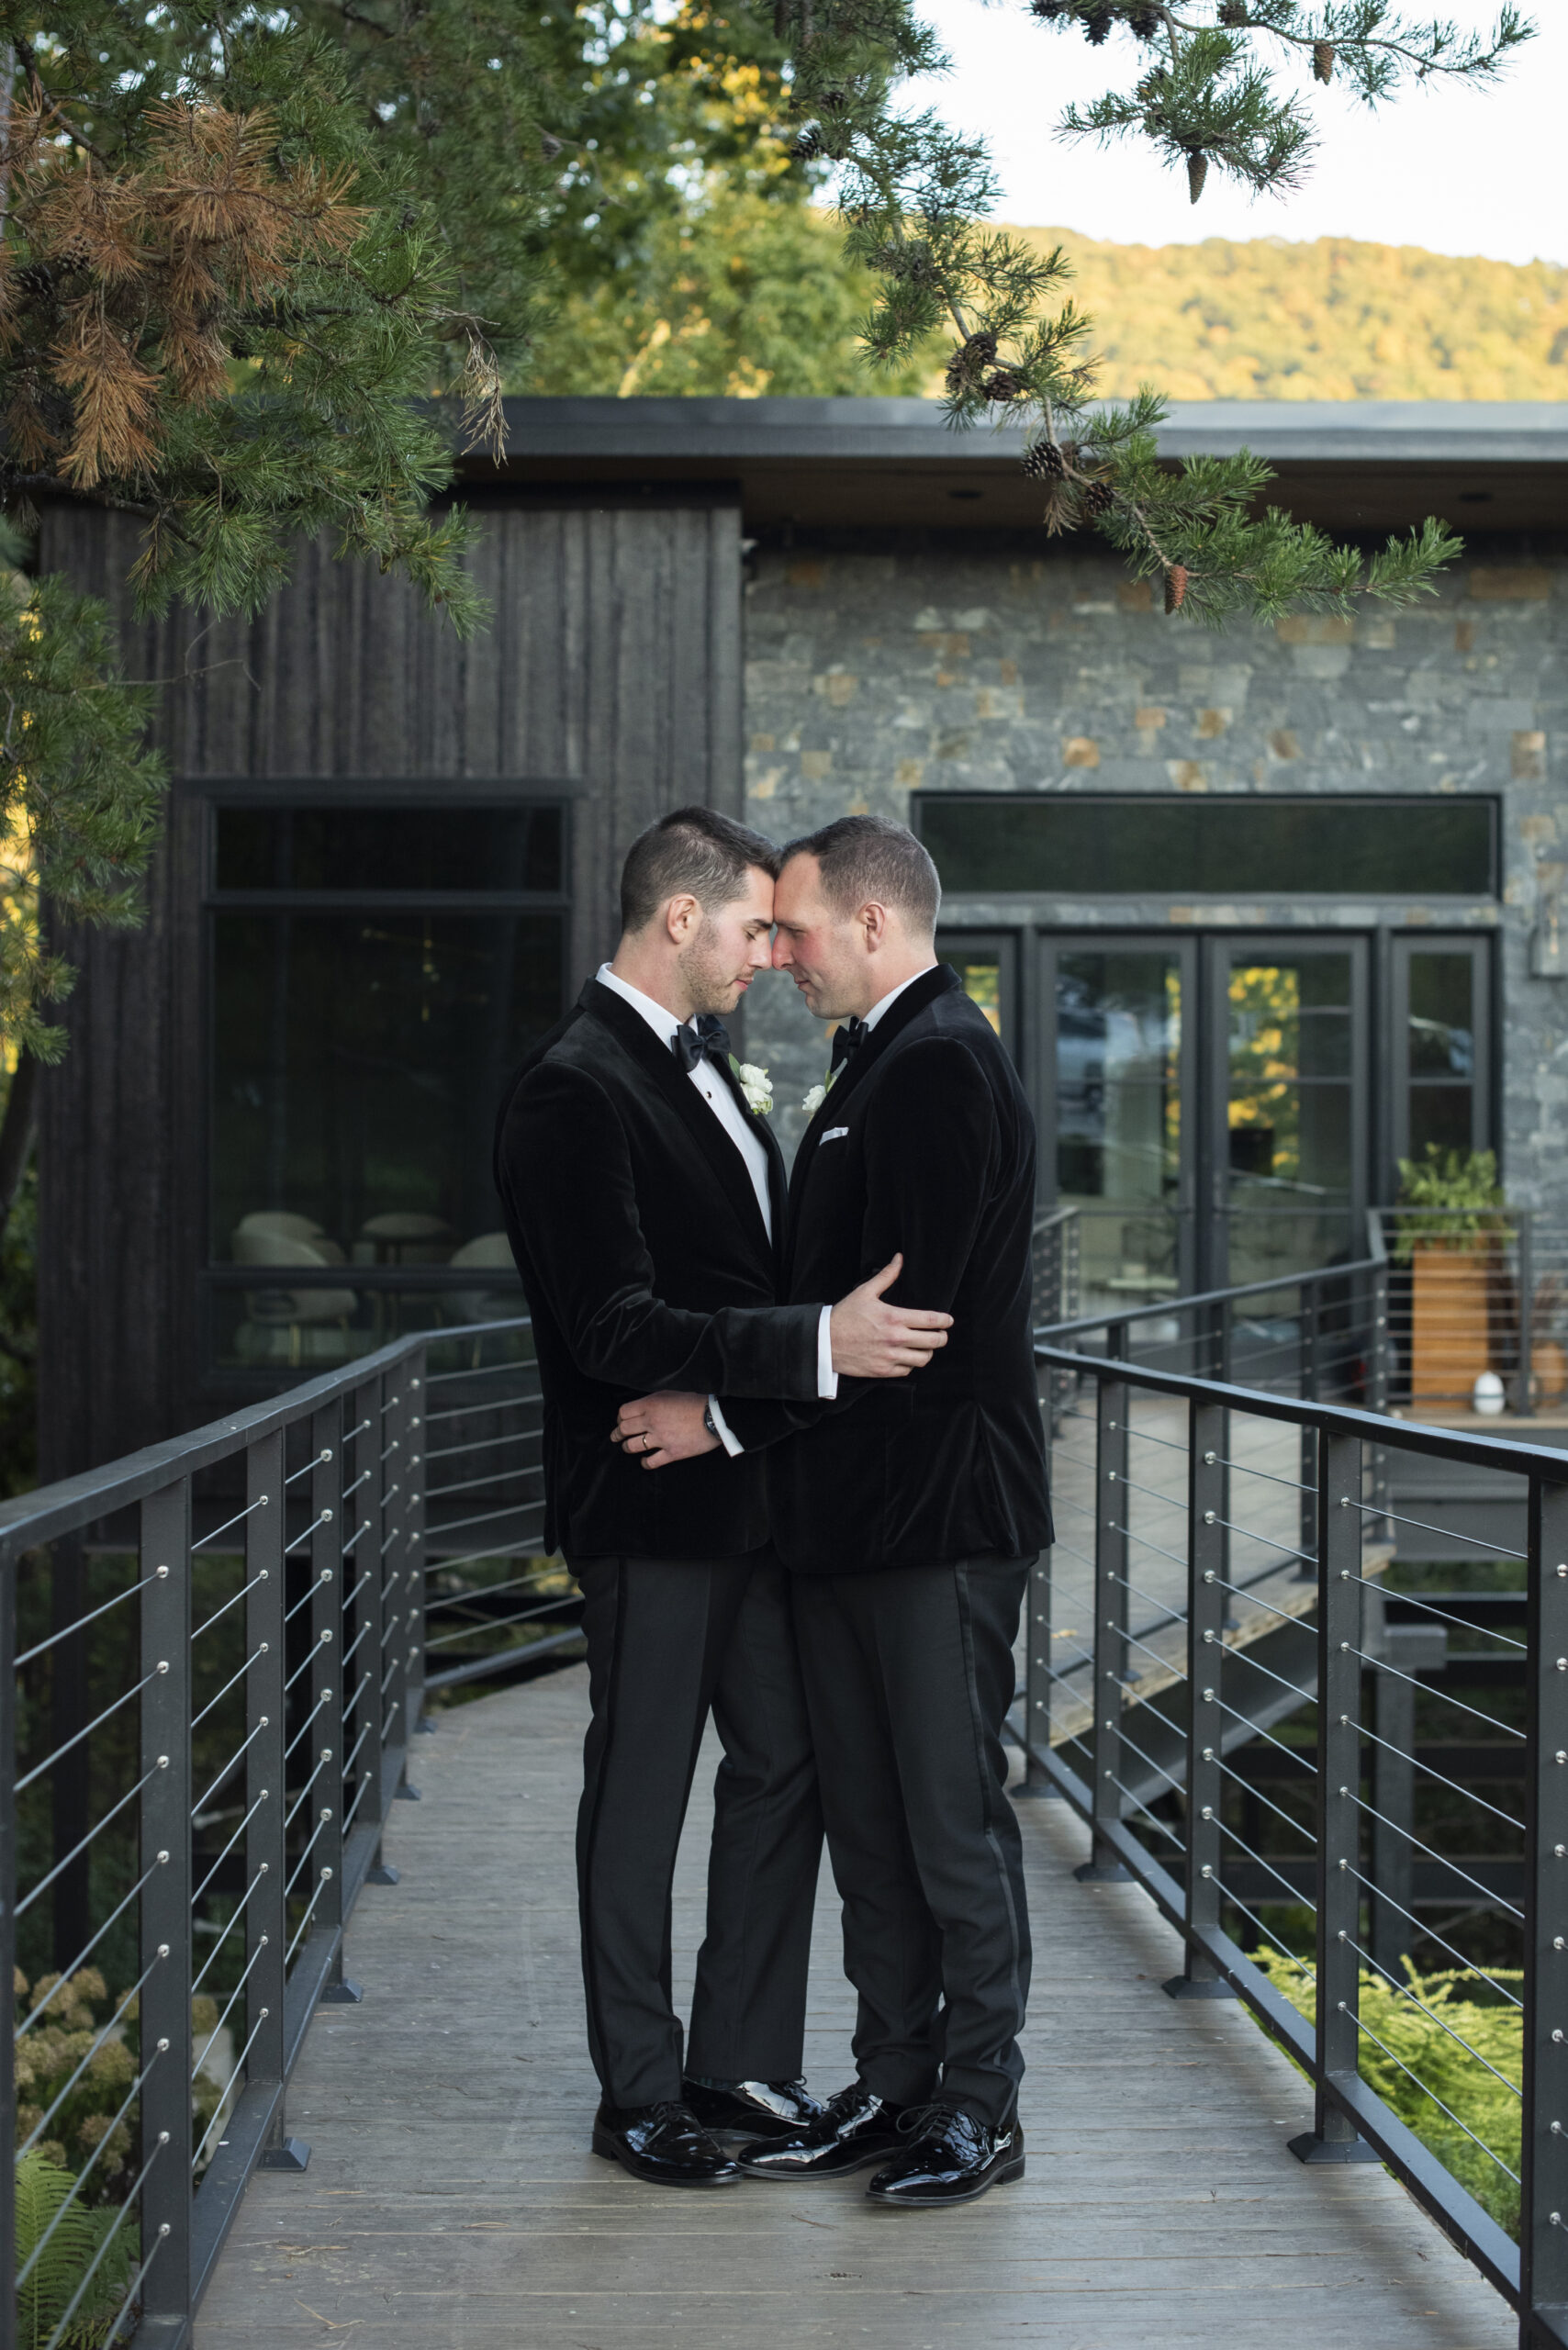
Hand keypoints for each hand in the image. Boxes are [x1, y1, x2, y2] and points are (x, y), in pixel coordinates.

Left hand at [612, 1392, 719, 1469]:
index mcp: (651, 1405)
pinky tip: (644, 1461)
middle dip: (617, 1433)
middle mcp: (652, 1421)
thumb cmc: (695, 1403)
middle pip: (624, 1429)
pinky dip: (645, 1463)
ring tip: (627, 1447)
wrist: (715, 1418)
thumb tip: (641, 1409)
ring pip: (632, 1446)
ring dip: (627, 1447)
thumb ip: (653, 1402)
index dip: (619, 1417)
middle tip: (616, 1436)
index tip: (620, 1421)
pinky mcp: (671, 1453)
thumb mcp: (670, 1394)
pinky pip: (651, 1461)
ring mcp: (661, 1439)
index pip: (623, 1412)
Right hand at [829, 1254, 951, 1378]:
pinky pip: (908, 1370)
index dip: (945, 1321)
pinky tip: (906, 1356)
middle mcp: (895, 1339)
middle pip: (934, 1342)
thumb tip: (899, 1258)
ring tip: (924, 1346)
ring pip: (923, 1359)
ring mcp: (890, 1357)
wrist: (824, 1342)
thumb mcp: (865, 1292)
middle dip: (942, 1337)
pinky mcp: (883, 1371)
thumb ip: (886, 1276)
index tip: (948, 1320)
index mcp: (894, 1318)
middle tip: (940, 1334)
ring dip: (927, 1352)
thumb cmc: (844, 1316)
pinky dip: (910, 1364)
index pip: (931, 1321)